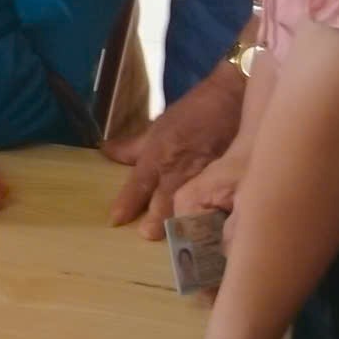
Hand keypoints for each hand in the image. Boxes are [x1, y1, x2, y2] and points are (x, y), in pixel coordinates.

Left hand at [107, 70, 244, 237]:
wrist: (232, 98)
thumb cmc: (193, 112)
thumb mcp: (158, 126)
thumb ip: (133, 146)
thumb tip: (106, 152)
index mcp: (158, 155)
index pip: (138, 184)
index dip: (126, 203)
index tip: (115, 220)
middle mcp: (178, 168)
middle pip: (165, 201)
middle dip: (157, 221)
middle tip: (147, 236)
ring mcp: (204, 175)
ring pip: (190, 204)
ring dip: (183, 223)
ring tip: (180, 241)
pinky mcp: (227, 177)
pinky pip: (216, 200)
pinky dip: (211, 214)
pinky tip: (210, 228)